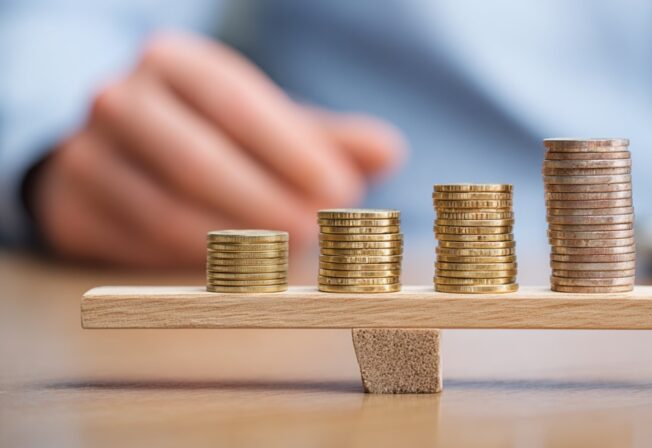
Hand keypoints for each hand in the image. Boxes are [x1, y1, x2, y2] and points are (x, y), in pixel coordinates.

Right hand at [28, 32, 405, 267]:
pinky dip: (196, 261)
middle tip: (317, 233)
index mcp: (176, 63)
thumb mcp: (267, 125)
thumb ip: (325, 139)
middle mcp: (120, 100)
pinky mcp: (72, 208)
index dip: (292, 152)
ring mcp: (86, 155)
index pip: (237, 104)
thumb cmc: (211, 132)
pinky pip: (140, 245)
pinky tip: (238, 267)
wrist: (117, 151)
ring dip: (236, 242)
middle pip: (197, 159)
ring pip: (165, 209)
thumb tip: (390, 152)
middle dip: (265, 203)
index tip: (341, 190)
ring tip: (287, 255)